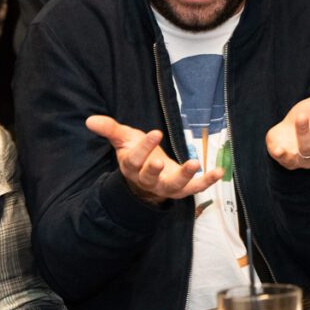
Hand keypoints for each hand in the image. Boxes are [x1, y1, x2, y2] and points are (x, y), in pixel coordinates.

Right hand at [86, 115, 221, 202]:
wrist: (146, 175)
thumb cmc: (135, 152)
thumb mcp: (124, 138)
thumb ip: (110, 129)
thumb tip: (90, 120)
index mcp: (132, 166)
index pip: (135, 159)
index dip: (144, 147)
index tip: (155, 133)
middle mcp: (147, 180)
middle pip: (149, 177)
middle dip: (154, 170)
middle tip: (161, 162)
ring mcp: (165, 186)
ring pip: (173, 186)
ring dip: (185, 177)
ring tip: (195, 164)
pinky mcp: (181, 189)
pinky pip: (194, 188)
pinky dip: (207, 182)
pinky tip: (219, 172)